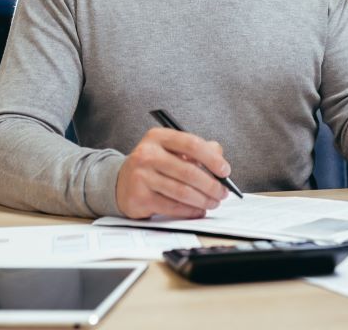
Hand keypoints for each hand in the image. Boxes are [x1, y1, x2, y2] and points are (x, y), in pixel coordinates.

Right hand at [114, 127, 230, 218]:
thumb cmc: (154, 165)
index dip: (212, 159)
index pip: (191, 144)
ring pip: (182, 192)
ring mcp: (141, 176)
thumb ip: (198, 150)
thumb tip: (220, 160)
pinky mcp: (139, 198)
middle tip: (223, 192)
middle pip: (188, 171)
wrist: (122, 182)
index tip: (225, 171)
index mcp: (158, 137)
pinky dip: (190, 211)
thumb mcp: (172, 150)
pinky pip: (172, 207)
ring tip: (213, 202)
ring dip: (203, 200)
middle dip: (211, 185)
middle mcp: (147, 154)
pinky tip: (198, 210)